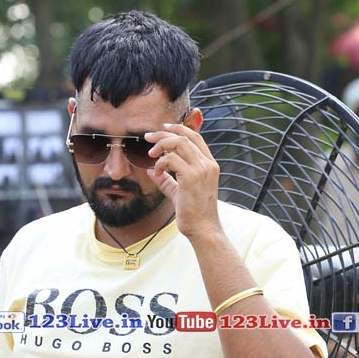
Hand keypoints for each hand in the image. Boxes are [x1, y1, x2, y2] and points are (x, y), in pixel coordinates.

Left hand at [145, 121, 220, 239]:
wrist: (204, 229)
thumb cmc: (194, 213)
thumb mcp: (179, 192)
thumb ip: (167, 180)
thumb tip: (150, 171)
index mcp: (210, 164)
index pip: (195, 137)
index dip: (178, 128)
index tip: (163, 128)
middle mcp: (208, 164)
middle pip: (185, 136)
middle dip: (164, 133)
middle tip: (149, 137)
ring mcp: (201, 170)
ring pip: (178, 143)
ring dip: (161, 145)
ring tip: (151, 154)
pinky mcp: (191, 177)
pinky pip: (171, 159)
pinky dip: (160, 163)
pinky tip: (157, 173)